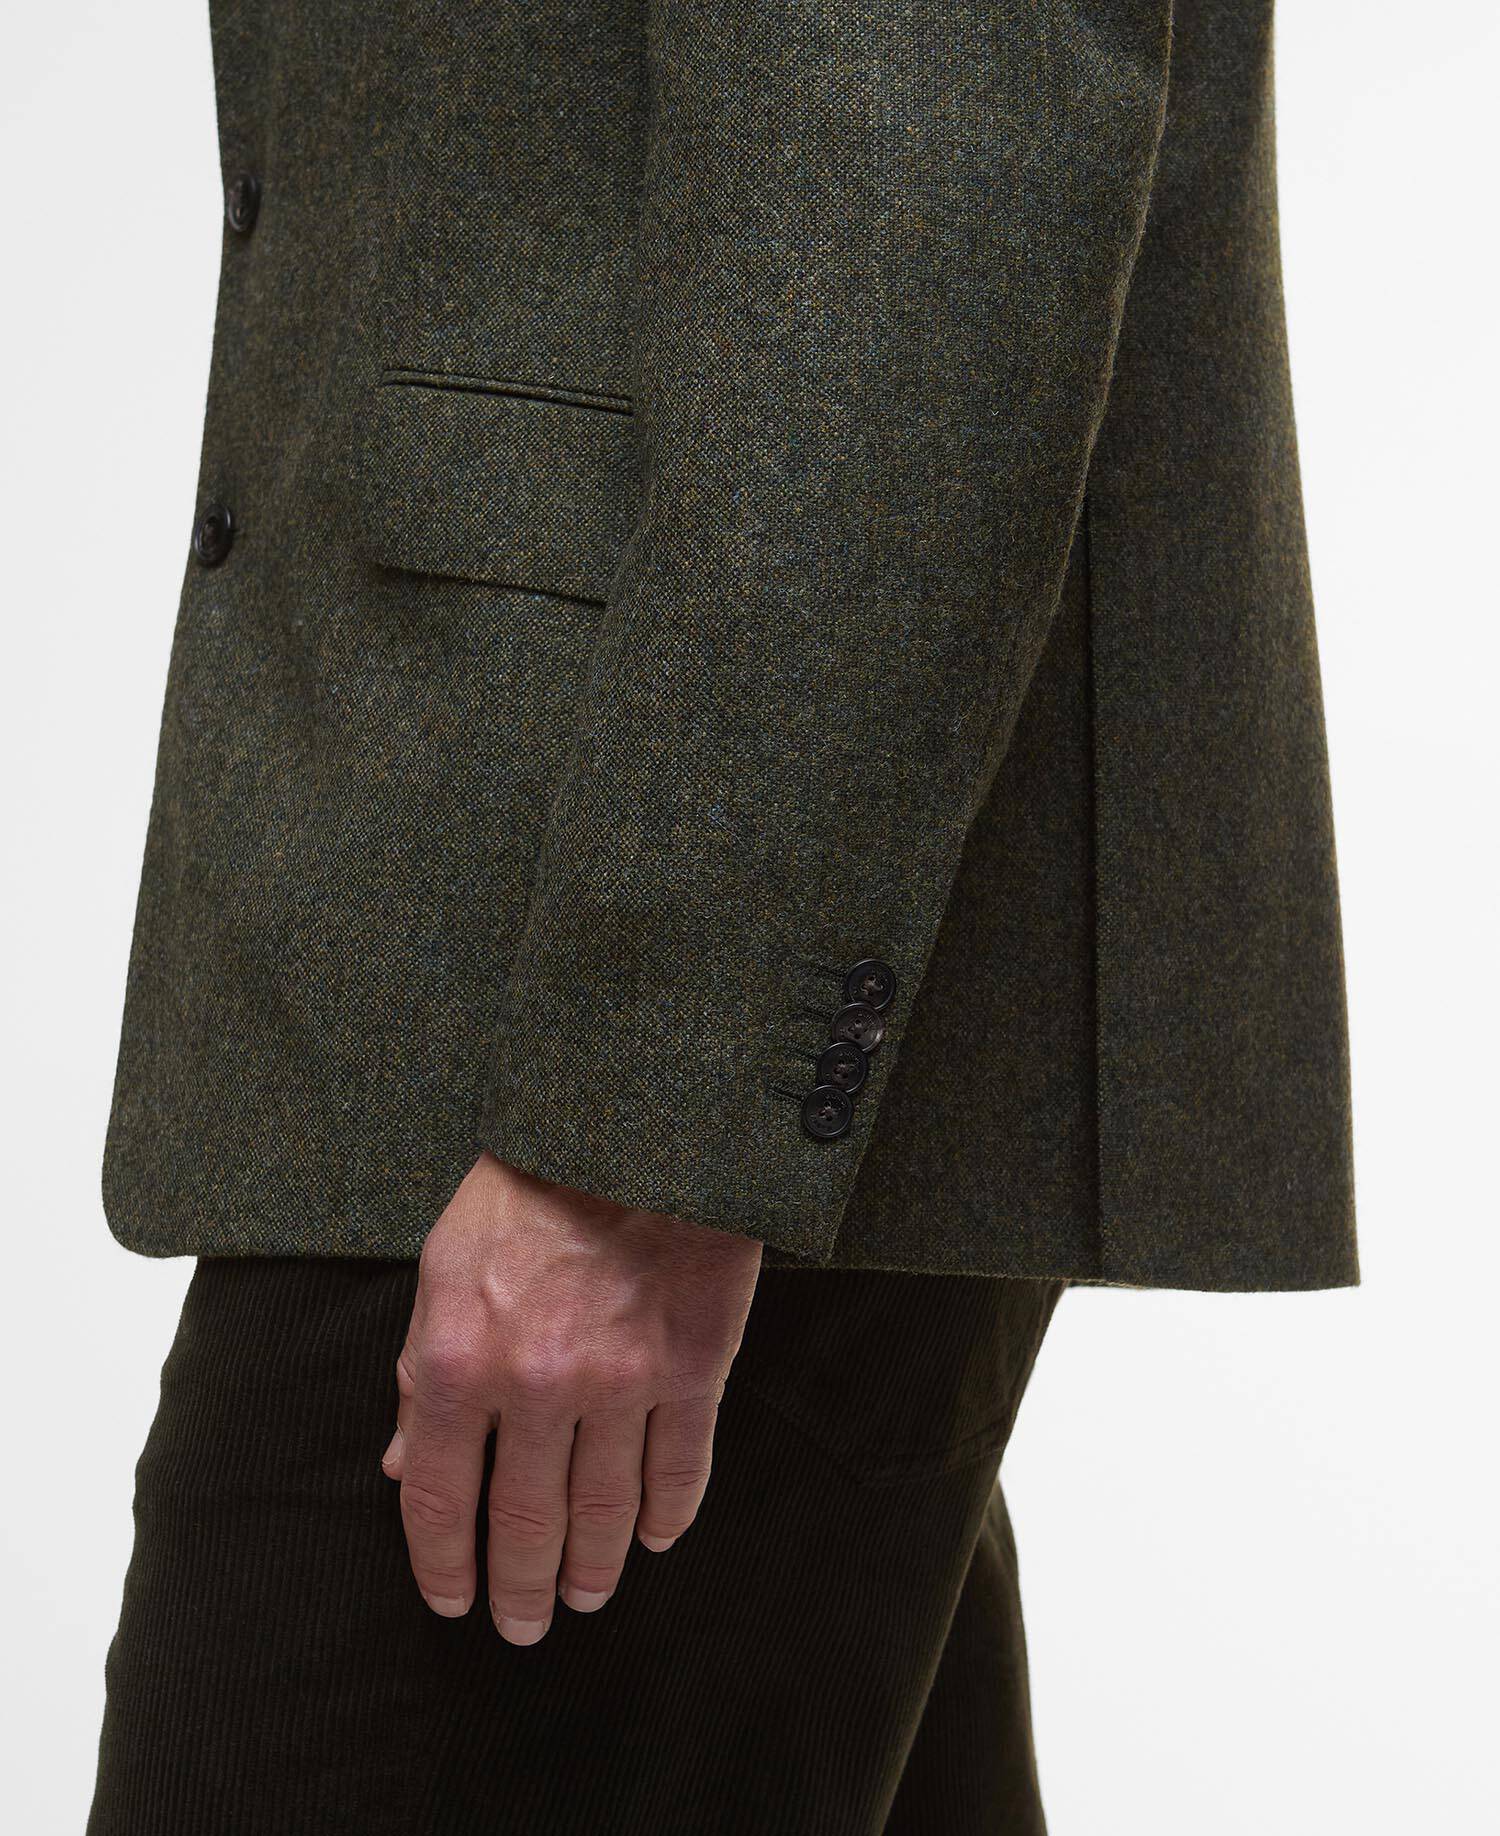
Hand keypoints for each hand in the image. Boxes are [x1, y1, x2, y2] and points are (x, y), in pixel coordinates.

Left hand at [381, 1152, 761, 1643]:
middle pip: (523, 1522)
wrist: (634, 1123)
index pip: (435, 1494)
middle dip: (519, 1587)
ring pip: (604, 1511)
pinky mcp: (691, 1364)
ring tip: (589, 1595)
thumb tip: (397, 1460)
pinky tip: (660, 1539)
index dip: (441, 1563)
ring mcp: (620, 1380)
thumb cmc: (525, 1184)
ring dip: (594, 1567)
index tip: (452, 1602)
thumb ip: (419, 1367)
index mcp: (457, 1355)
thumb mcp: (443, 1264)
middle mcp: (535, 1383)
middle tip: (524, 1627)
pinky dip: (669, 1515)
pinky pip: (680, 1467)